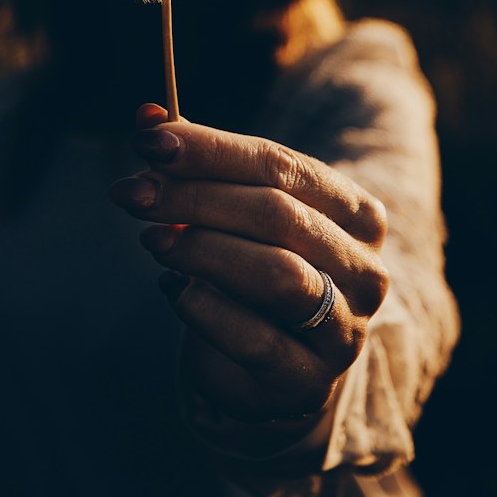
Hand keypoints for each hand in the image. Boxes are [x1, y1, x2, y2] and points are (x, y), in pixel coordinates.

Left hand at [108, 104, 388, 428]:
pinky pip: (255, 339)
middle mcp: (364, 270)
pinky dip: (205, 308)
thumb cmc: (256, 266)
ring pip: (277, 274)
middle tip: (132, 193)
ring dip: (203, 250)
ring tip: (151, 240)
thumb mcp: (234, 209)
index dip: (212, 149)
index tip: (148, 140)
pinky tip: (172, 288)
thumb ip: (197, 162)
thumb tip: (148, 115)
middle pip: (277, 214)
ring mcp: (344, 330)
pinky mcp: (307, 381)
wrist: (279, 365)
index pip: (282, 165)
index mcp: (357, 214)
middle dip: (194, 198)